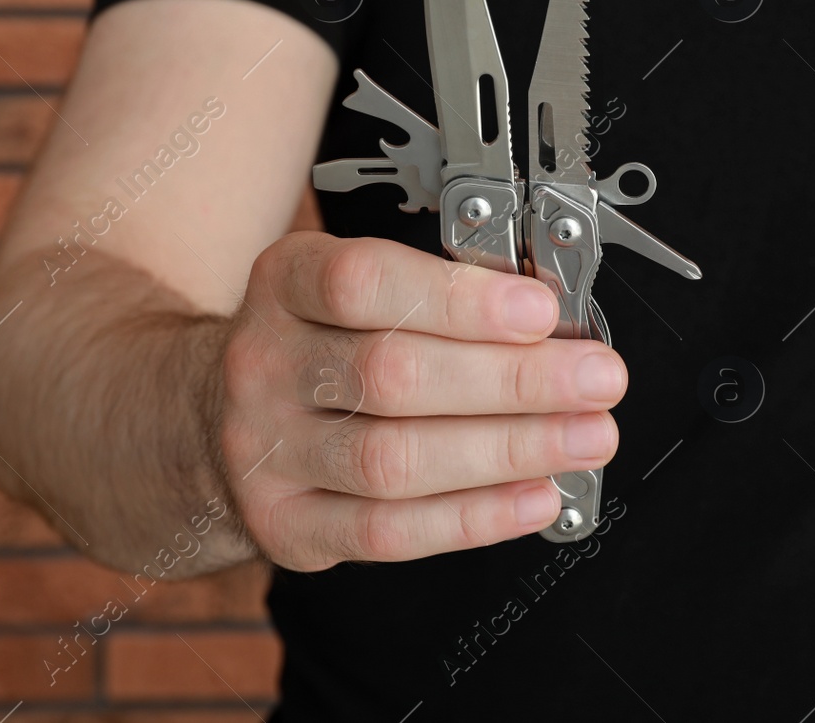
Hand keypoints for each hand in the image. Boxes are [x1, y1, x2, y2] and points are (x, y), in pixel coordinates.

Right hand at [216, 231, 625, 570]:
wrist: (219, 416)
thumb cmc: (321, 343)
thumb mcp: (356, 288)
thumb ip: (438, 295)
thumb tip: (550, 325)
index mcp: (286, 282)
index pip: (365, 283)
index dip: (461, 299)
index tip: (541, 311)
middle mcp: (264, 363)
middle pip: (392, 375)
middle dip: (513, 381)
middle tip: (596, 380)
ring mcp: (264, 450)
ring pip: (393, 460)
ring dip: (508, 450)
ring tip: (584, 437)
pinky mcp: (284, 524)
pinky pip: (387, 531)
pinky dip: (475, 516)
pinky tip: (535, 494)